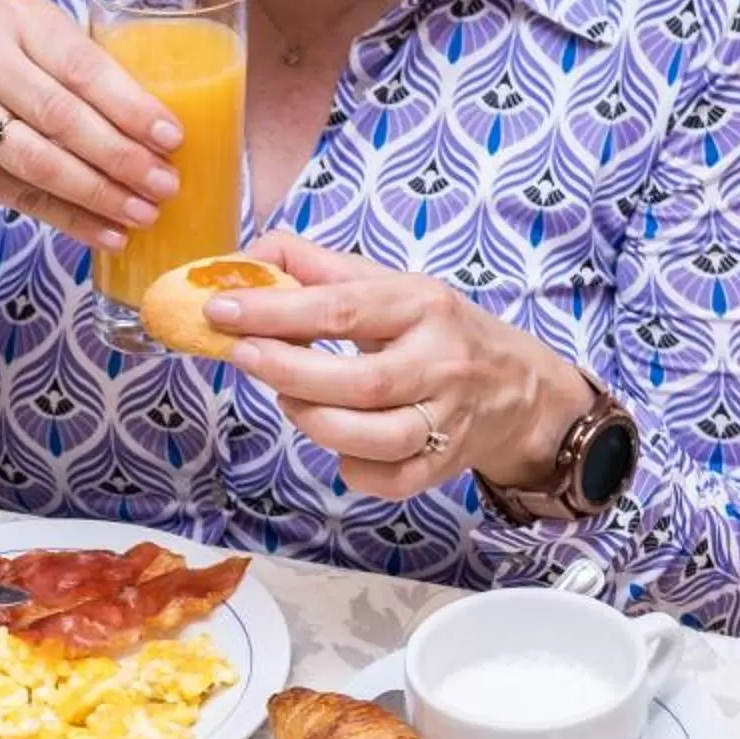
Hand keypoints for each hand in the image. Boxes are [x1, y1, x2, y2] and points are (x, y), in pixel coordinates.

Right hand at [0, 0, 181, 249]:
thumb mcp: (44, 42)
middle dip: (120, 157)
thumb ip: (90, 70)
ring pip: (39, 163)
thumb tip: (165, 133)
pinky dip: (70, 219)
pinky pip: (22, 198)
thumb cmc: (12, 65)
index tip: (171, 138)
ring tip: (143, 213)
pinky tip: (107, 233)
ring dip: (98, 195)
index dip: (129, 106)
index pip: (81, 67)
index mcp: (18, 18)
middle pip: (61, 118)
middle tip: (164, 186)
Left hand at [206, 233, 596, 500]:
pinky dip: (353, 468)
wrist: (518, 387)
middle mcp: (441, 362)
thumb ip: (318, 270)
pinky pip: (389, 480)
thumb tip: (248, 258)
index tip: (221, 310)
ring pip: (375, 438)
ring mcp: (447, 419)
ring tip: (288, 400)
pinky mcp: (443, 466)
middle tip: (241, 356)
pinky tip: (338, 443)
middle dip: (288, 371)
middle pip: (359, 381)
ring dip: (315, 422)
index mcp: (423, 306)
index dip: (276, 312)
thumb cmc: (435, 331)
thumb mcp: (390, 286)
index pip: (343, 309)